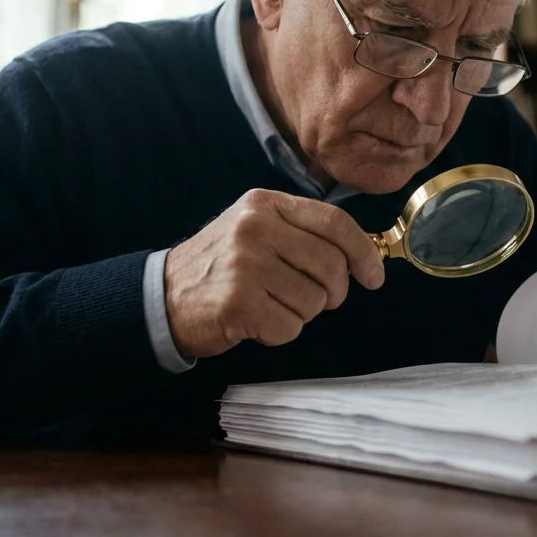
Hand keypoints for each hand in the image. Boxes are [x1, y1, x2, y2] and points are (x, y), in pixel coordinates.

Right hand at [164, 189, 385, 358]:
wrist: (162, 295)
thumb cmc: (219, 266)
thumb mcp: (253, 229)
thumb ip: (300, 233)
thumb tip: (360, 255)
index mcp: (264, 205)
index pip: (334, 221)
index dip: (363, 251)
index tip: (374, 275)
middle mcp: (254, 228)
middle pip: (331, 265)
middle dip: (334, 292)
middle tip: (318, 299)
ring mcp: (245, 265)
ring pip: (314, 301)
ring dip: (301, 313)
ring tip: (270, 304)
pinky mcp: (238, 303)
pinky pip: (290, 327)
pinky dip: (279, 332)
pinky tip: (256, 320)